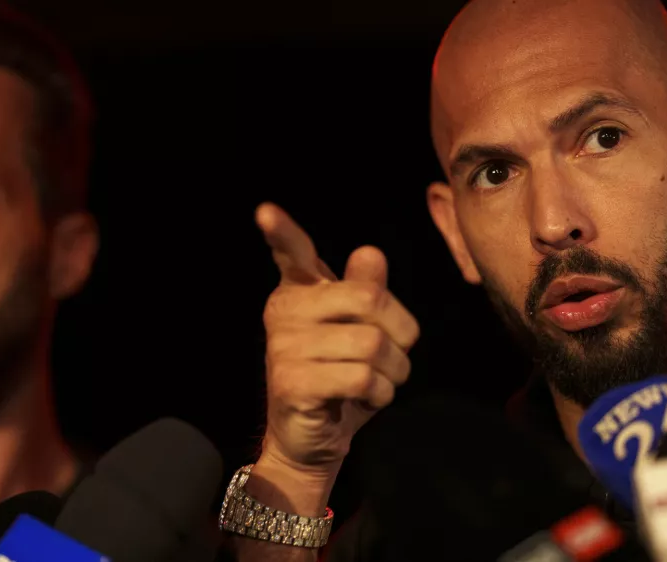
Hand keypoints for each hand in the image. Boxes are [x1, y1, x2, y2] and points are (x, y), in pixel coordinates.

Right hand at [254, 202, 419, 478]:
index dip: (281, 231)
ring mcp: (284, 347)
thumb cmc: (338, 377)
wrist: (311, 440)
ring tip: (377, 383)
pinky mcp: (293, 383)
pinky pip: (363, 376)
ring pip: (372, 344)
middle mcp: (285, 312)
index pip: (291, 253)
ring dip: (394, 371)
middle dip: (401, 331)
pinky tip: (364, 398)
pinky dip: (380, 393)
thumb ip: (364, 290)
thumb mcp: (358, 330)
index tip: (265, 212)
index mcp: (298, 291)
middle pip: (369, 297)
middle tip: (394, 354)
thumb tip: (369, 253)